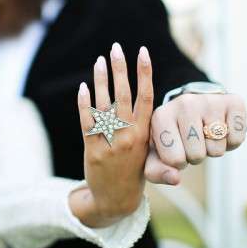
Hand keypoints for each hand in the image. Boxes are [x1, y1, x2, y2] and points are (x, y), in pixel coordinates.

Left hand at [69, 43, 153, 227]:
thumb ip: (150, 128)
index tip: (143, 51)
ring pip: (105, 104)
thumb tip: (162, 105)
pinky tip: (83, 86)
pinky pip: (88, 122)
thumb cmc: (134, 171)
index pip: (147, 96)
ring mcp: (111, 142)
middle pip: (124, 94)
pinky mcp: (94, 149)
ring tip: (100, 59)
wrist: (116, 200)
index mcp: (146, 133)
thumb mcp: (149, 150)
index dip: (145, 73)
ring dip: (102, 80)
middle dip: (121, 68)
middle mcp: (129, 135)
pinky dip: (85, 103)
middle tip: (117, 47)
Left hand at [144, 93, 246, 184]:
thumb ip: (156, 171)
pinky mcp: (234, 102)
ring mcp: (210, 101)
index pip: (174, 159)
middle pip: (197, 155)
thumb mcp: (157, 152)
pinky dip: (231, 143)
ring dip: (213, 149)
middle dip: (196, 156)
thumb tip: (175, 178)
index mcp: (161, 116)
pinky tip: (221, 130)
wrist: (193, 107)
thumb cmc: (173, 134)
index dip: (178, 162)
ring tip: (206, 135)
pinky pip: (236, 139)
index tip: (176, 149)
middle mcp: (184, 104)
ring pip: (217, 149)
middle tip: (193, 142)